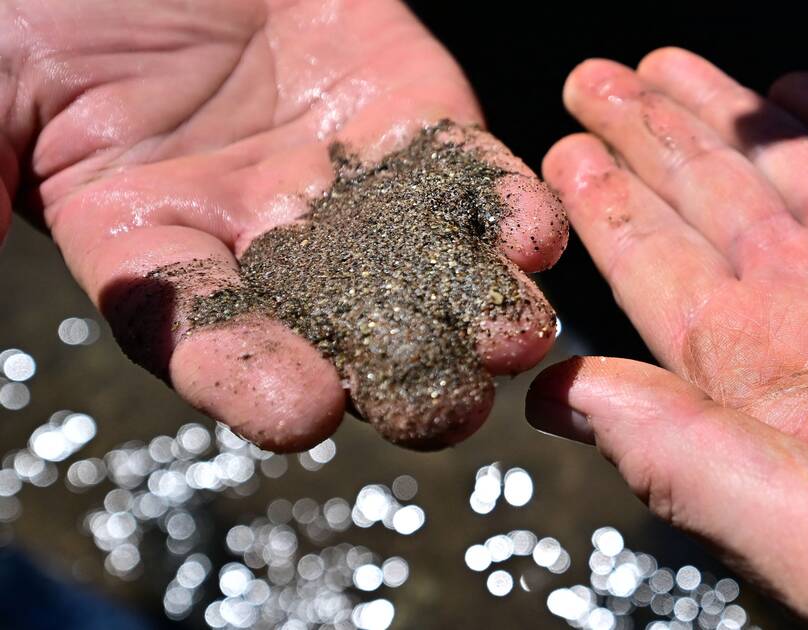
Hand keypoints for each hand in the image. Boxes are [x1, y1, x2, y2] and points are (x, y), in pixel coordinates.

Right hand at [0, 1, 564, 449]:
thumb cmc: (53, 8)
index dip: (249, 375)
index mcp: (154, 251)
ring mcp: (347, 181)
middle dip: (395, 371)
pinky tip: (538, 236)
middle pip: (338, 328)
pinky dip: (503, 205)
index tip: (301, 412)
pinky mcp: (412, 116)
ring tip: (516, 336)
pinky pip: (466, 173)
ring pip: (420, 265)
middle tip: (444, 412)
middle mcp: (263, 236)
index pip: (203, 335)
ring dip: (474, 306)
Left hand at [528, 48, 807, 627]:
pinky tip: (795, 91)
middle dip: (648, 142)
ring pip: (790, 174)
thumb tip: (561, 396)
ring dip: (725, 119)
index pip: (657, 278)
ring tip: (663, 69)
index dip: (606, 211)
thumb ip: (687, 458)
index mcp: (764, 389)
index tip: (559, 147)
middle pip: (706, 209)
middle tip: (591, 76)